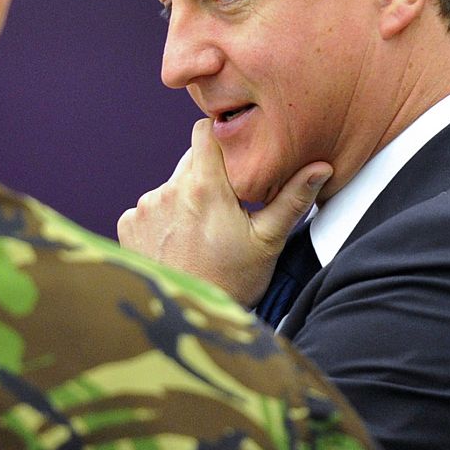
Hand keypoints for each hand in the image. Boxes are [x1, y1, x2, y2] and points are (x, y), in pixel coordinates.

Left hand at [118, 118, 330, 306]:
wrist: (188, 317)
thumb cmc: (233, 281)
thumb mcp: (268, 241)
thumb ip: (292, 199)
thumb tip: (320, 167)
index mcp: (204, 187)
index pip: (204, 132)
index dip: (219, 136)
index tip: (233, 150)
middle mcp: (168, 191)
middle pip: (190, 160)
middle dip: (209, 174)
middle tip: (227, 205)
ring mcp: (145, 208)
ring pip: (171, 185)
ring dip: (185, 199)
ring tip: (202, 232)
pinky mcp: (128, 224)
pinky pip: (149, 208)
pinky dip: (163, 218)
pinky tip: (178, 242)